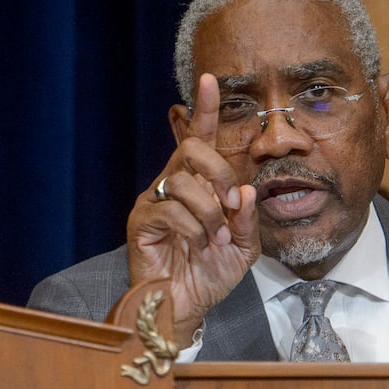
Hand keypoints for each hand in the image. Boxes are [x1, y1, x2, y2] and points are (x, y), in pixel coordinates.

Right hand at [126, 74, 259, 332]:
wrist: (185, 308)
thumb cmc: (209, 275)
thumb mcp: (244, 247)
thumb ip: (247, 219)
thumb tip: (244, 192)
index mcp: (197, 185)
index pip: (199, 139)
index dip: (205, 109)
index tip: (210, 80)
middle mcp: (172, 185)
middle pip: (193, 149)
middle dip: (221, 173)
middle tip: (231, 206)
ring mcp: (154, 201)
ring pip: (186, 182)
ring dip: (210, 214)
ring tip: (213, 240)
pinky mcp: (140, 221)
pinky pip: (171, 209)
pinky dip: (193, 230)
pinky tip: (195, 246)